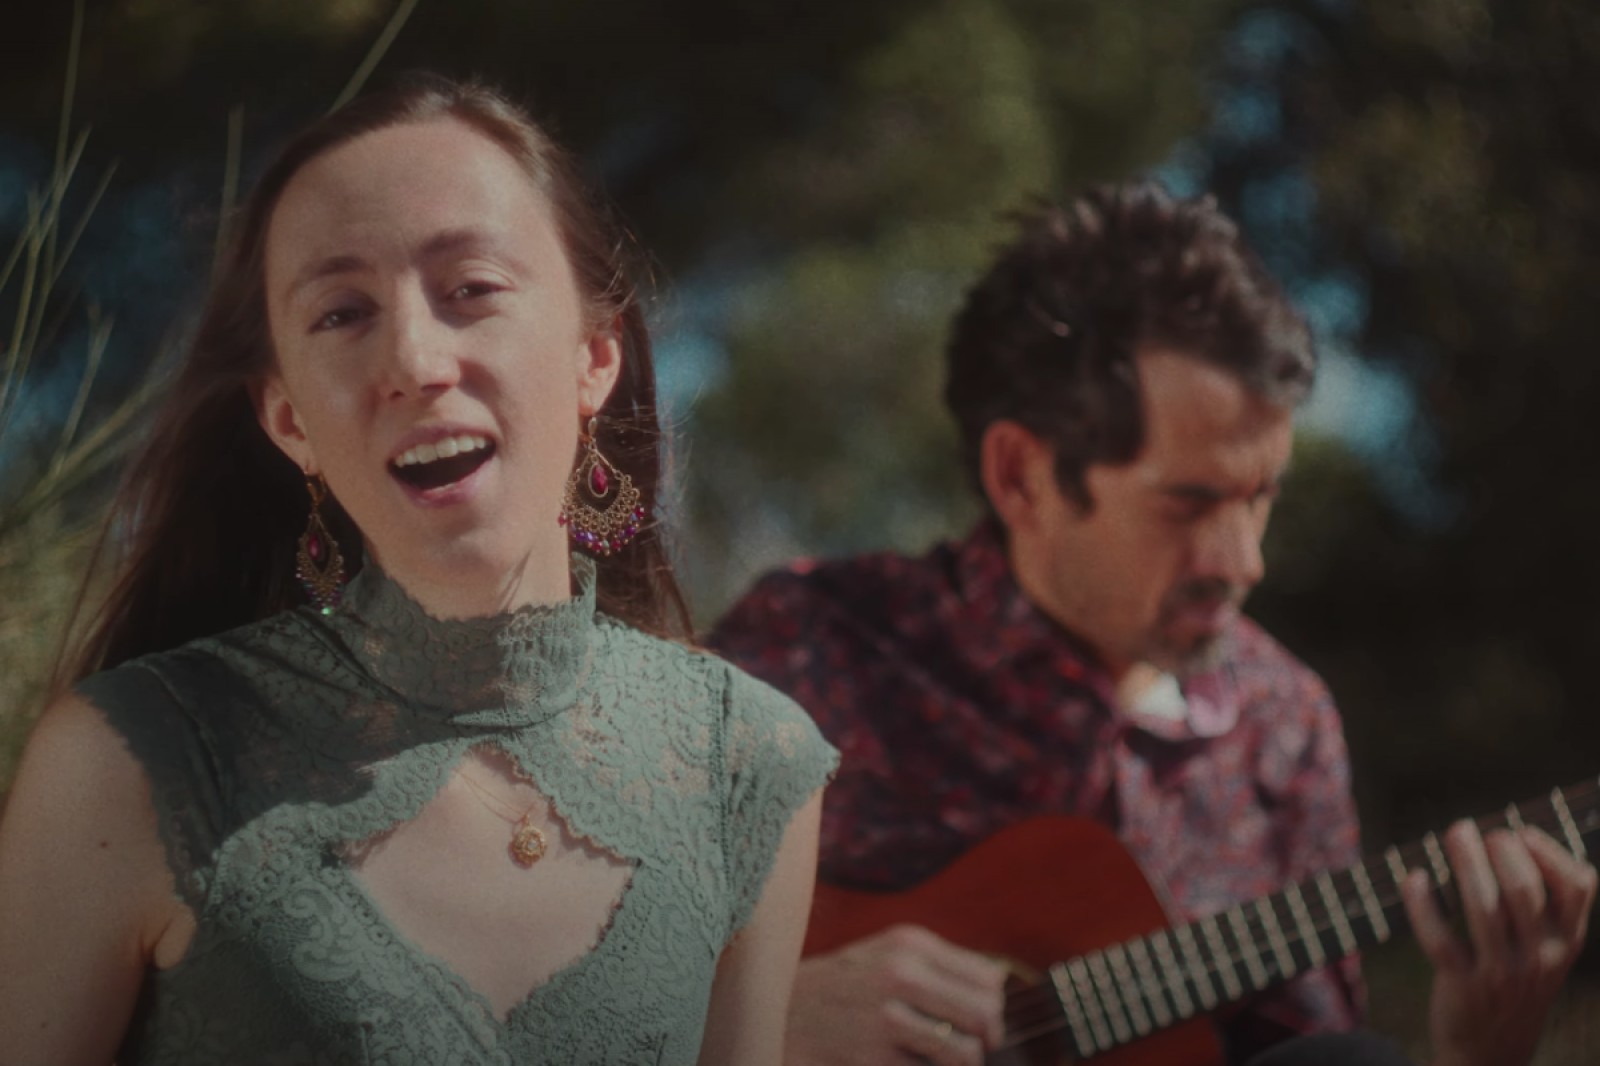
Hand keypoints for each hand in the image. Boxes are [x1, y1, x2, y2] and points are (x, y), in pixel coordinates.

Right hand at [784, 925, 1007, 1065]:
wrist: (775, 1010)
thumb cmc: (841, 986)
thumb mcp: (884, 955)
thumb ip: (937, 964)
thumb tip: (998, 984)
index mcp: (910, 944)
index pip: (988, 979)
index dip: (993, 1007)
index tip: (979, 1023)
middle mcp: (901, 973)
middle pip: (986, 1014)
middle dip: (988, 1040)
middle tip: (975, 1049)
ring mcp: (886, 1016)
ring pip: (965, 1052)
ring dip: (964, 1064)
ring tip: (946, 1063)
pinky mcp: (873, 1056)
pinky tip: (911, 1065)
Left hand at [1404, 821, 1596, 1065]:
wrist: (1492, 1048)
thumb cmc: (1515, 978)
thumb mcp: (1544, 948)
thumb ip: (1541, 905)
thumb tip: (1509, 836)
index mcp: (1565, 940)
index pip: (1579, 887)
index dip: (1550, 851)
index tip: (1520, 830)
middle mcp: (1540, 957)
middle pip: (1524, 891)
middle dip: (1499, 850)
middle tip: (1473, 830)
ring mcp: (1503, 973)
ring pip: (1483, 909)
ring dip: (1464, 863)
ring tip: (1453, 834)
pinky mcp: (1464, 984)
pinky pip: (1440, 939)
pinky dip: (1423, 904)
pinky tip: (1415, 878)